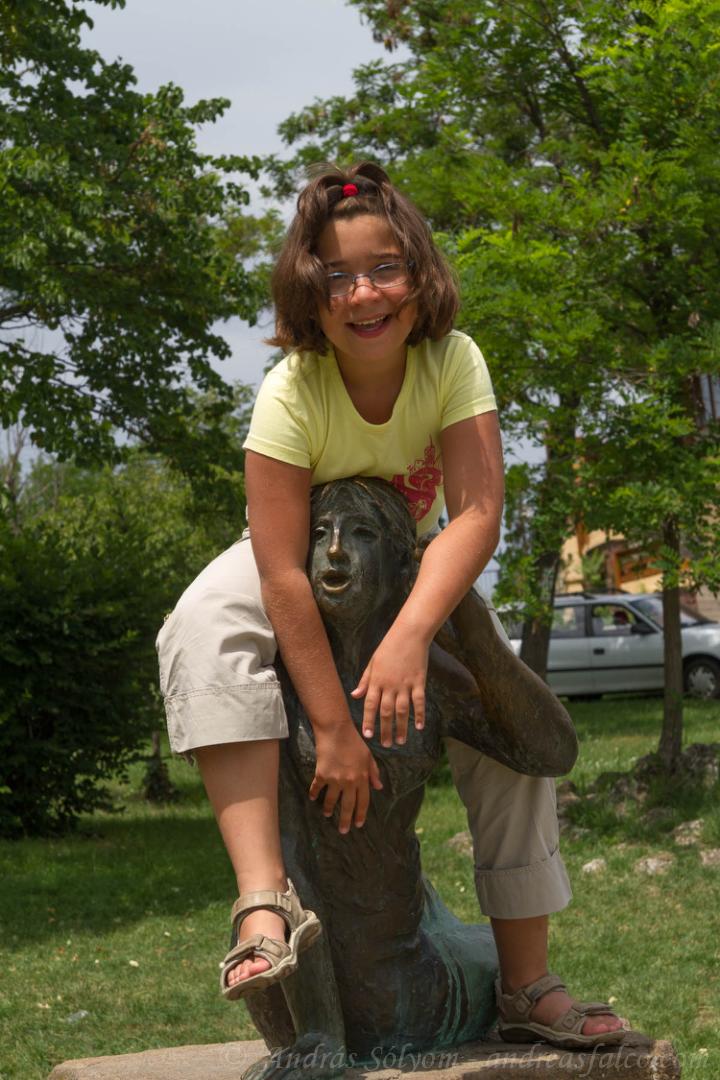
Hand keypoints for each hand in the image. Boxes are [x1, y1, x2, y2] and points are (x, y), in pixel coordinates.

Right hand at [309, 724, 382, 833]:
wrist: (336, 731)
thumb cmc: (354, 742)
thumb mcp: (368, 757)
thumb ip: (374, 773)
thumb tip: (379, 787)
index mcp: (362, 778)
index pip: (363, 801)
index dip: (361, 814)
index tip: (358, 824)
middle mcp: (349, 782)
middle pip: (348, 806)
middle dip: (345, 820)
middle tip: (343, 831)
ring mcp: (334, 779)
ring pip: (332, 800)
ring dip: (329, 809)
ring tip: (327, 815)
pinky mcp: (321, 775)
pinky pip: (317, 787)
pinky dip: (314, 793)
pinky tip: (313, 798)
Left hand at [350, 627, 427, 746]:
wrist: (409, 633)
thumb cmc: (389, 646)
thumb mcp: (372, 662)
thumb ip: (365, 680)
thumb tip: (354, 695)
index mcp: (376, 680)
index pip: (370, 705)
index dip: (368, 721)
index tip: (367, 736)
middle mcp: (390, 684)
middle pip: (386, 711)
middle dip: (385, 729)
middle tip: (386, 745)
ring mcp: (405, 684)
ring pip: (402, 710)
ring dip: (401, 727)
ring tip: (400, 741)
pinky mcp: (419, 681)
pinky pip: (419, 701)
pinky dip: (419, 714)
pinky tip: (419, 726)